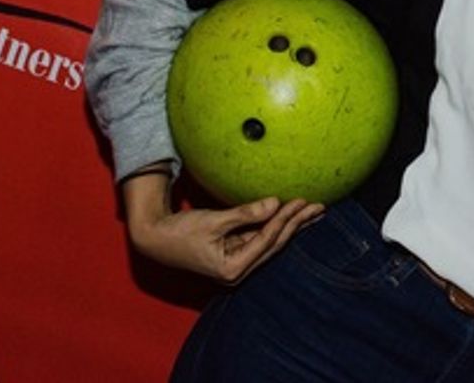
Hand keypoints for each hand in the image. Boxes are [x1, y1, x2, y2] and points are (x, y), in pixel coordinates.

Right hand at [121, 171, 323, 283]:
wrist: (154, 238)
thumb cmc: (179, 232)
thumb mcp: (212, 222)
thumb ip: (245, 214)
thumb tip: (275, 204)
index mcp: (232, 269)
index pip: (267, 240)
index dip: (286, 219)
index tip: (302, 201)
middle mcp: (238, 271)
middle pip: (275, 244)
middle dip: (297, 224)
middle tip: (319, 206)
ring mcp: (237, 263)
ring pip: (271, 241)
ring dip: (291, 225)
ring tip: (313, 211)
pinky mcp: (234, 253)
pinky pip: (260, 237)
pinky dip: (275, 225)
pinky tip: (290, 215)